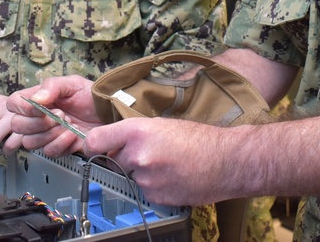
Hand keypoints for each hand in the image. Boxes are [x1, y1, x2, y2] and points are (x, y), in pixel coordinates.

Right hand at [6, 75, 99, 156]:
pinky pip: (48, 151)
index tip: (41, 108)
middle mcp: (37, 117)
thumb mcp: (72, 84)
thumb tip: (36, 99)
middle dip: (38, 123)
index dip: (23, 108)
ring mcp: (46, 134)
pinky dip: (60, 143)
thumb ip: (52, 87)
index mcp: (37, 99)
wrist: (109, 112)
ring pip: (29, 142)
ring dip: (50, 133)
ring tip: (67, 124)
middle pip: (17, 126)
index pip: (13, 104)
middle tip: (60, 115)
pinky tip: (72, 135)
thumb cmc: (91, 96)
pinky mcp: (58, 147)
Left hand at [84, 118, 239, 205]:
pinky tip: (173, 177)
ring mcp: (146, 177)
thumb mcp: (163, 124)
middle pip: (115, 160)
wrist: (227, 160)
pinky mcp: (156, 195)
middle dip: (127, 159)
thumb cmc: (201, 138)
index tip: (93, 149)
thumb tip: (118, 143)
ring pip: (132, 176)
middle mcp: (138, 154)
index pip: (96, 140)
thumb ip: (136, 133)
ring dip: (143, 173)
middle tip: (152, 154)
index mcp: (137, 130)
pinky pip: (146, 191)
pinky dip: (155, 186)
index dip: (92, 146)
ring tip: (168, 165)